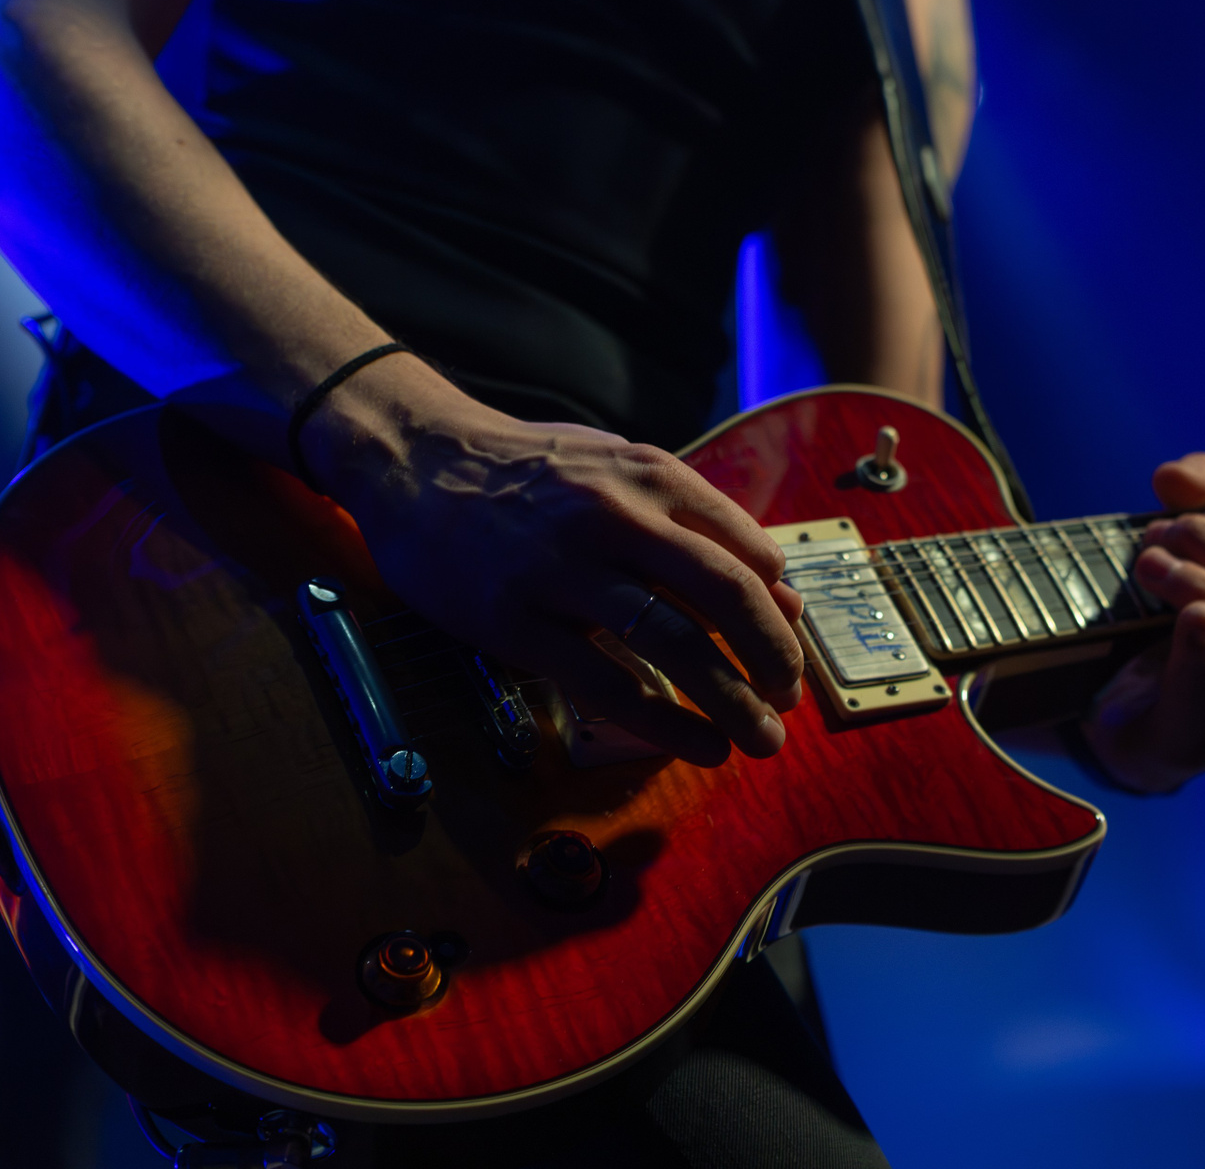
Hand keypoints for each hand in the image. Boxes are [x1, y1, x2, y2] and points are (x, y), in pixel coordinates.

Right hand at [300, 355, 803, 766]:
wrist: (415, 460)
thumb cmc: (528, 471)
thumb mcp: (617, 469)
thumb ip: (696, 523)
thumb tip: (780, 591)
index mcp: (650, 475)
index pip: (744, 550)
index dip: (777, 610)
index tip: (787, 649)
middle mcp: (616, 517)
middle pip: (725, 595)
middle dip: (773, 658)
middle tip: (789, 700)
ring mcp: (564, 571)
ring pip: (675, 644)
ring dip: (732, 701)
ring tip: (760, 738)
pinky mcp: (517, 621)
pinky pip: (608, 684)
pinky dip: (665, 723)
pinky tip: (697, 745)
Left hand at [1079, 453, 1204, 791]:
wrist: (1118, 717)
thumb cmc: (1174, 631)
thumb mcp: (1200, 555)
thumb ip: (1204, 500)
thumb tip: (1179, 475)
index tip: (1183, 503)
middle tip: (1157, 530)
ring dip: (1198, 585)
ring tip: (1147, 560)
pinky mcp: (1192, 745)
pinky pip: (1204, 688)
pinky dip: (1197, 643)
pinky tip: (1186, 611)